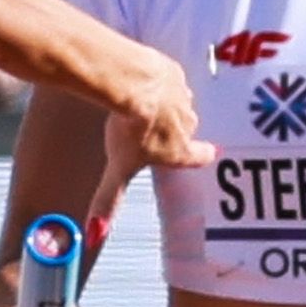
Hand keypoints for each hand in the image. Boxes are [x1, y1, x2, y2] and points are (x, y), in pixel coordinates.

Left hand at [87, 46, 210, 229]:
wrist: (134, 85)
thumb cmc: (130, 130)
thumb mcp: (118, 169)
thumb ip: (109, 201)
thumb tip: (97, 233)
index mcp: (179, 150)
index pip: (199, 157)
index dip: (202, 156)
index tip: (208, 154)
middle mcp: (188, 124)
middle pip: (186, 129)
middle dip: (174, 130)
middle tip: (155, 128)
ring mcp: (183, 96)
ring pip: (178, 103)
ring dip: (165, 104)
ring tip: (144, 103)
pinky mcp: (173, 73)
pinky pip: (167, 78)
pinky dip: (157, 81)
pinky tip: (141, 81)